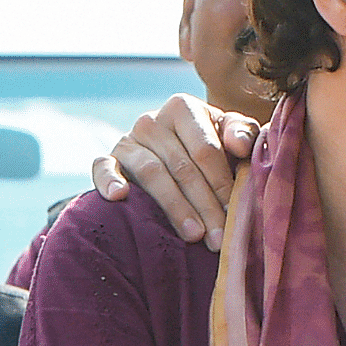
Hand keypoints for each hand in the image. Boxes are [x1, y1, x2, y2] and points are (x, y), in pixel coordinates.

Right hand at [90, 93, 259, 250]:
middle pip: (182, 167)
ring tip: (193, 234)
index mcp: (184, 108)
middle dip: (204, 205)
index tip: (234, 212)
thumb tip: (239, 145)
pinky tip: (119, 196)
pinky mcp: (109, 158)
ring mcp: (128, 139)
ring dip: (174, 207)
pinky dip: (109, 180)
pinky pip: (103, 168)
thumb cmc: (215, 142)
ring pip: (152, 174)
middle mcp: (152, 120)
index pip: (205, 150)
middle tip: (218, 237)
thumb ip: (243, 132)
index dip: (222, 183)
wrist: (180, 148)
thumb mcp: (232, 132)